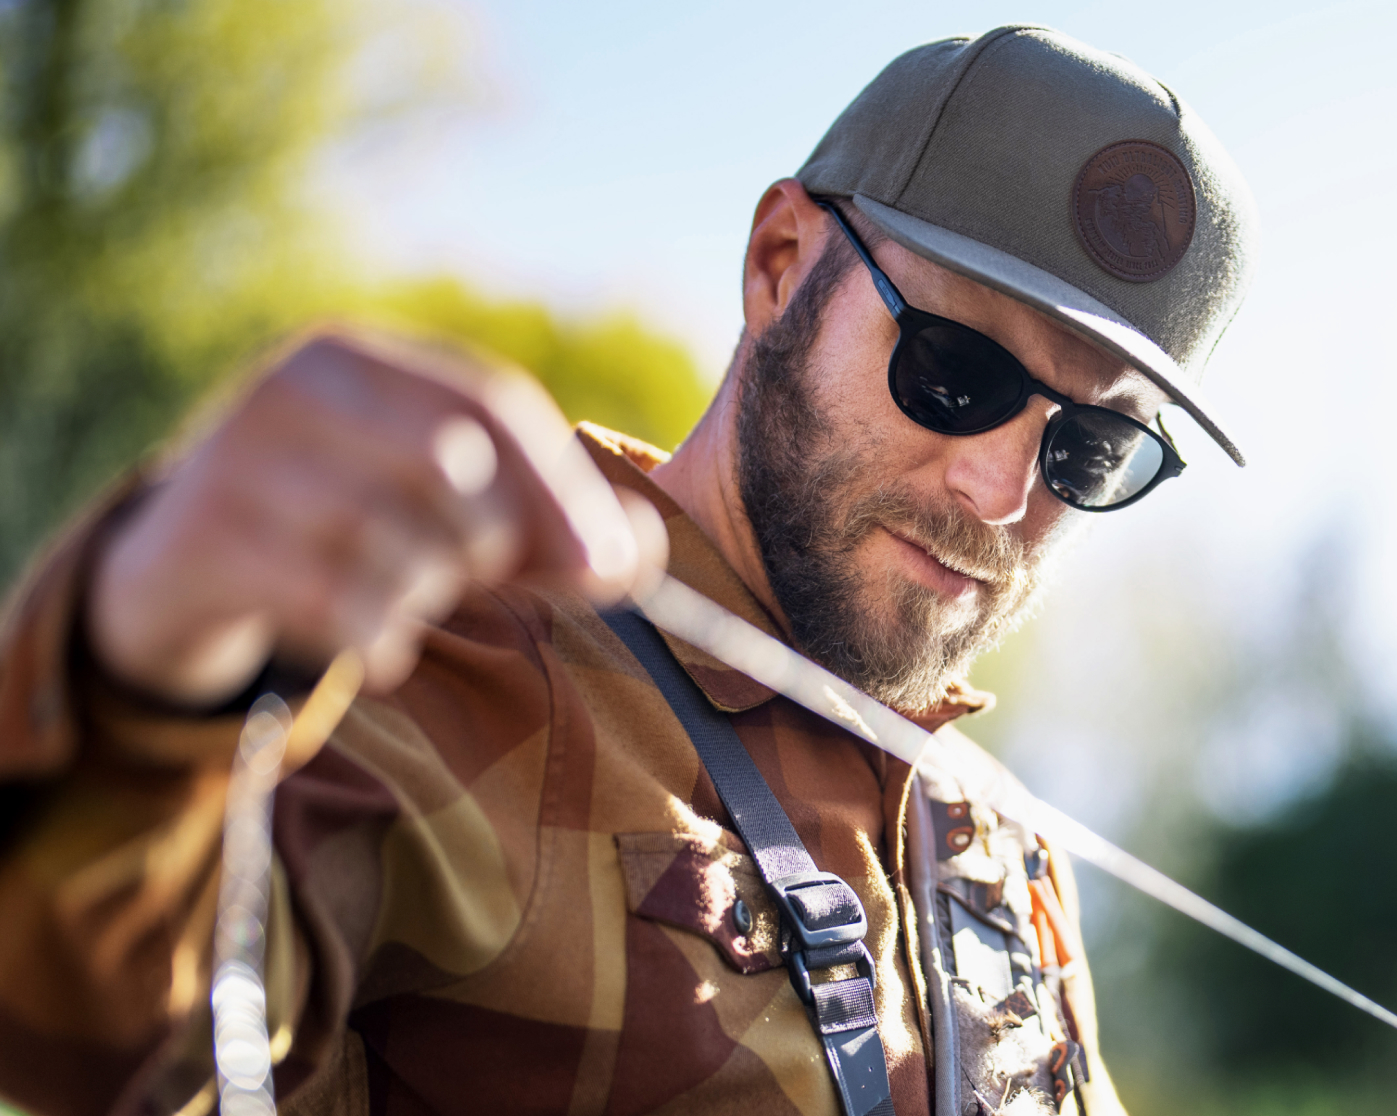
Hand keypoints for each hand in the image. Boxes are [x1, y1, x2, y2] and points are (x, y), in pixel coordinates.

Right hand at [86, 329, 665, 704]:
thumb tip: (639, 556)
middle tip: (463, 575)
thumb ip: (544, 530)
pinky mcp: (210, 539)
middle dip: (484, 546)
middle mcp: (295, 387)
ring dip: (419, 597)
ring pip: (394, 540)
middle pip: (450, 466)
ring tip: (393, 599)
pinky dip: (374, 636)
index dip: (559, 489)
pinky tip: (366, 639)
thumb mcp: (436, 513)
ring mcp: (240, 458)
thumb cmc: (337, 532)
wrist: (175, 571)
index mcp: (360, 359)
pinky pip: (337, 601)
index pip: (488, 403)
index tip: (612, 570)